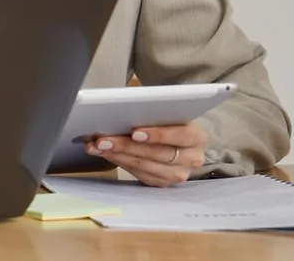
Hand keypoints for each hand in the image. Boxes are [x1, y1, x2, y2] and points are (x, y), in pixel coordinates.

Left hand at [88, 122, 206, 186]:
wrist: (180, 143)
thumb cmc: (170, 122)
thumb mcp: (168, 114)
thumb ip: (153, 113)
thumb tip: (123, 110)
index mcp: (196, 137)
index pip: (179, 135)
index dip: (157, 135)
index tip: (135, 133)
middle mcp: (191, 159)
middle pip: (157, 154)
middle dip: (126, 146)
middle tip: (103, 140)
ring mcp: (178, 174)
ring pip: (145, 166)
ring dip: (117, 156)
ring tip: (97, 147)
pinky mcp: (164, 183)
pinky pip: (139, 175)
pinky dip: (120, 163)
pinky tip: (105, 154)